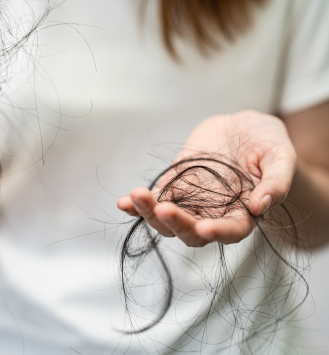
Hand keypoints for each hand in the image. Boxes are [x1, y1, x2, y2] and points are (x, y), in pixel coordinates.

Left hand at [117, 111, 296, 246]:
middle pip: (191, 231)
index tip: (204, 228)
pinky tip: (124, 202)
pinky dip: (137, 204)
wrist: (243, 128)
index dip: (218, 232)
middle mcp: (213, 213)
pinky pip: (154, 199)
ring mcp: (190, 201)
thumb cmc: (267, 143)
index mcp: (242, 213)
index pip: (230, 231)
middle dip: (176, 224)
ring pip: (166, 220)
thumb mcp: (281, 157)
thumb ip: (276, 181)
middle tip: (163, 209)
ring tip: (136, 198)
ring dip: (149, 214)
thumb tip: (260, 204)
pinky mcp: (174, 185)